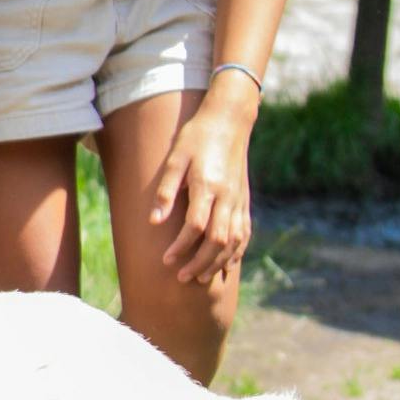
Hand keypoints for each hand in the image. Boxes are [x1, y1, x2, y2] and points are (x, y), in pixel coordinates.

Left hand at [150, 88, 256, 286]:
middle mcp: (227, 196)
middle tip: (181, 278)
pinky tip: (226, 264)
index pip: (196, 226)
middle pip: (218, 240)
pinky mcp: (245, 200)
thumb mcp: (175, 158)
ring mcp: (239, 200)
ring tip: (200, 277)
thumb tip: (154, 222)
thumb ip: (166, 191)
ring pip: (234, 240)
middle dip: (200, 262)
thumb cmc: (196, 138)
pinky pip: (245, 232)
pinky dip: (237, 251)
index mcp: (208, 185)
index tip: (166, 260)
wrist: (228, 121)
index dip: (181, 246)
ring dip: (217, 262)